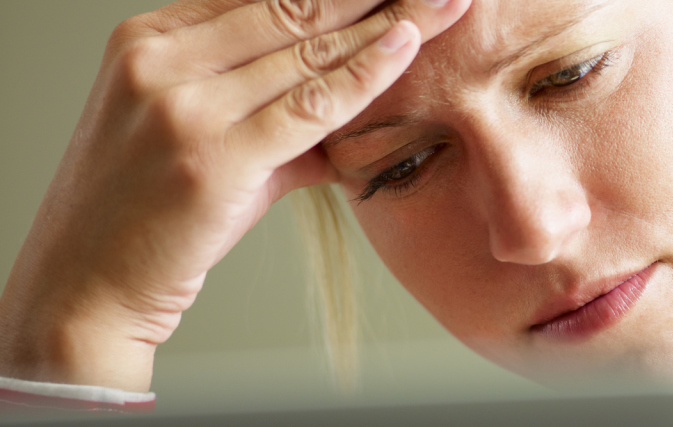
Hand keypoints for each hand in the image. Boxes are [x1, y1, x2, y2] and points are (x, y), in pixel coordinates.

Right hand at [0, 0, 468, 391]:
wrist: (87, 284)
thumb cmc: (148, 212)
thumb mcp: (198, 133)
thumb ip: (267, 104)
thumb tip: (352, 90)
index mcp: (150, 38)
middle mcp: (162, 60)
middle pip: (293, 9)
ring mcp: (185, 106)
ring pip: (310, 53)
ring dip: (390, 26)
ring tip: (443, 3)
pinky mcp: (215, 156)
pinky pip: (312, 106)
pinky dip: (366, 75)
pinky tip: (407, 47)